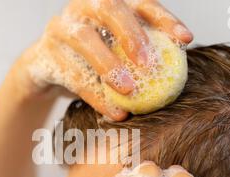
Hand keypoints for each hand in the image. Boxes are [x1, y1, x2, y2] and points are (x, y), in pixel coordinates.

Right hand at [16, 0, 192, 120]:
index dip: (163, 18)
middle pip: (109, 8)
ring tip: (129, 92)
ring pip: (85, 39)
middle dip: (132, 34)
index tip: (185, 40)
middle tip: (149, 65)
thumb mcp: (117, 55)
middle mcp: (82, 7)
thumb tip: (180, 69)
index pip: (139, 2)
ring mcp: (60, 27)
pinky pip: (70, 73)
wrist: (46, 70)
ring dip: (109, 66)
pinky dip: (94, 95)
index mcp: (106, 3)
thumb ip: (141, 56)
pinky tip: (114, 112)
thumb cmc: (93, 63)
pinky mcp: (44, 52)